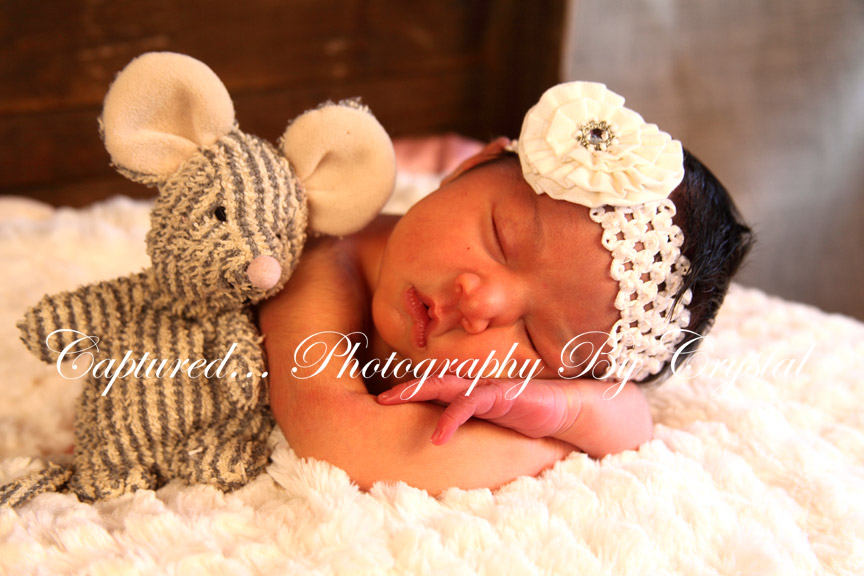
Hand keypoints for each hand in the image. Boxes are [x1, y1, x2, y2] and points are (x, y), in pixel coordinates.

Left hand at [377, 376, 580, 444]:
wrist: (562, 409)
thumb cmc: (525, 418)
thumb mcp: (491, 427)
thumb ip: (470, 428)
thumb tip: (443, 449)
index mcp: (468, 394)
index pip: (433, 390)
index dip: (409, 394)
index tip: (382, 403)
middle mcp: (472, 387)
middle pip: (432, 383)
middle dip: (405, 389)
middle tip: (379, 399)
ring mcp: (485, 388)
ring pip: (444, 385)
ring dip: (417, 392)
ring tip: (394, 402)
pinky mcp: (500, 395)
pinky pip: (470, 403)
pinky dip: (452, 418)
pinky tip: (438, 437)